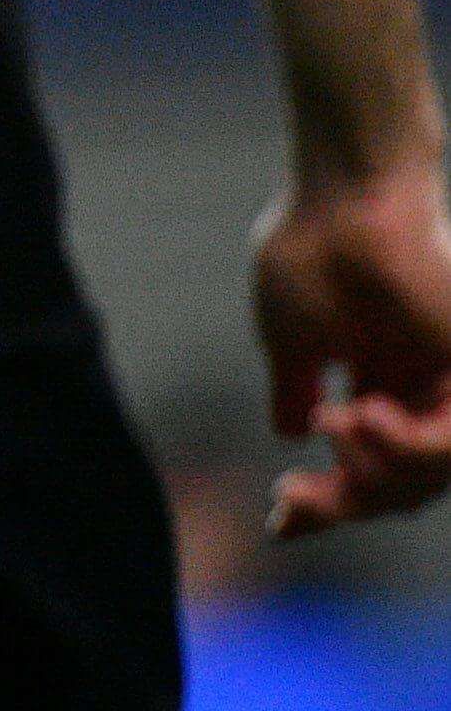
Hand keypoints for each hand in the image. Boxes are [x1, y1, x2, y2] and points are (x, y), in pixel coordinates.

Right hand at [253, 161, 450, 535]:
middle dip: (343, 503)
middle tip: (290, 501)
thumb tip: (288, 432)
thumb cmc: (314, 248)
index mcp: (378, 383)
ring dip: (375, 472)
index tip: (277, 515)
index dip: (324, 501)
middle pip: (399, 487)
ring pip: (430, 478)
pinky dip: (408, 447)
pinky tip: (361, 416)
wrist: (346, 195)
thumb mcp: (290, 338)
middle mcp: (419, 391)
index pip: (363, 466)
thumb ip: (294, 387)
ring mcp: (446, 385)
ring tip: (335, 426)